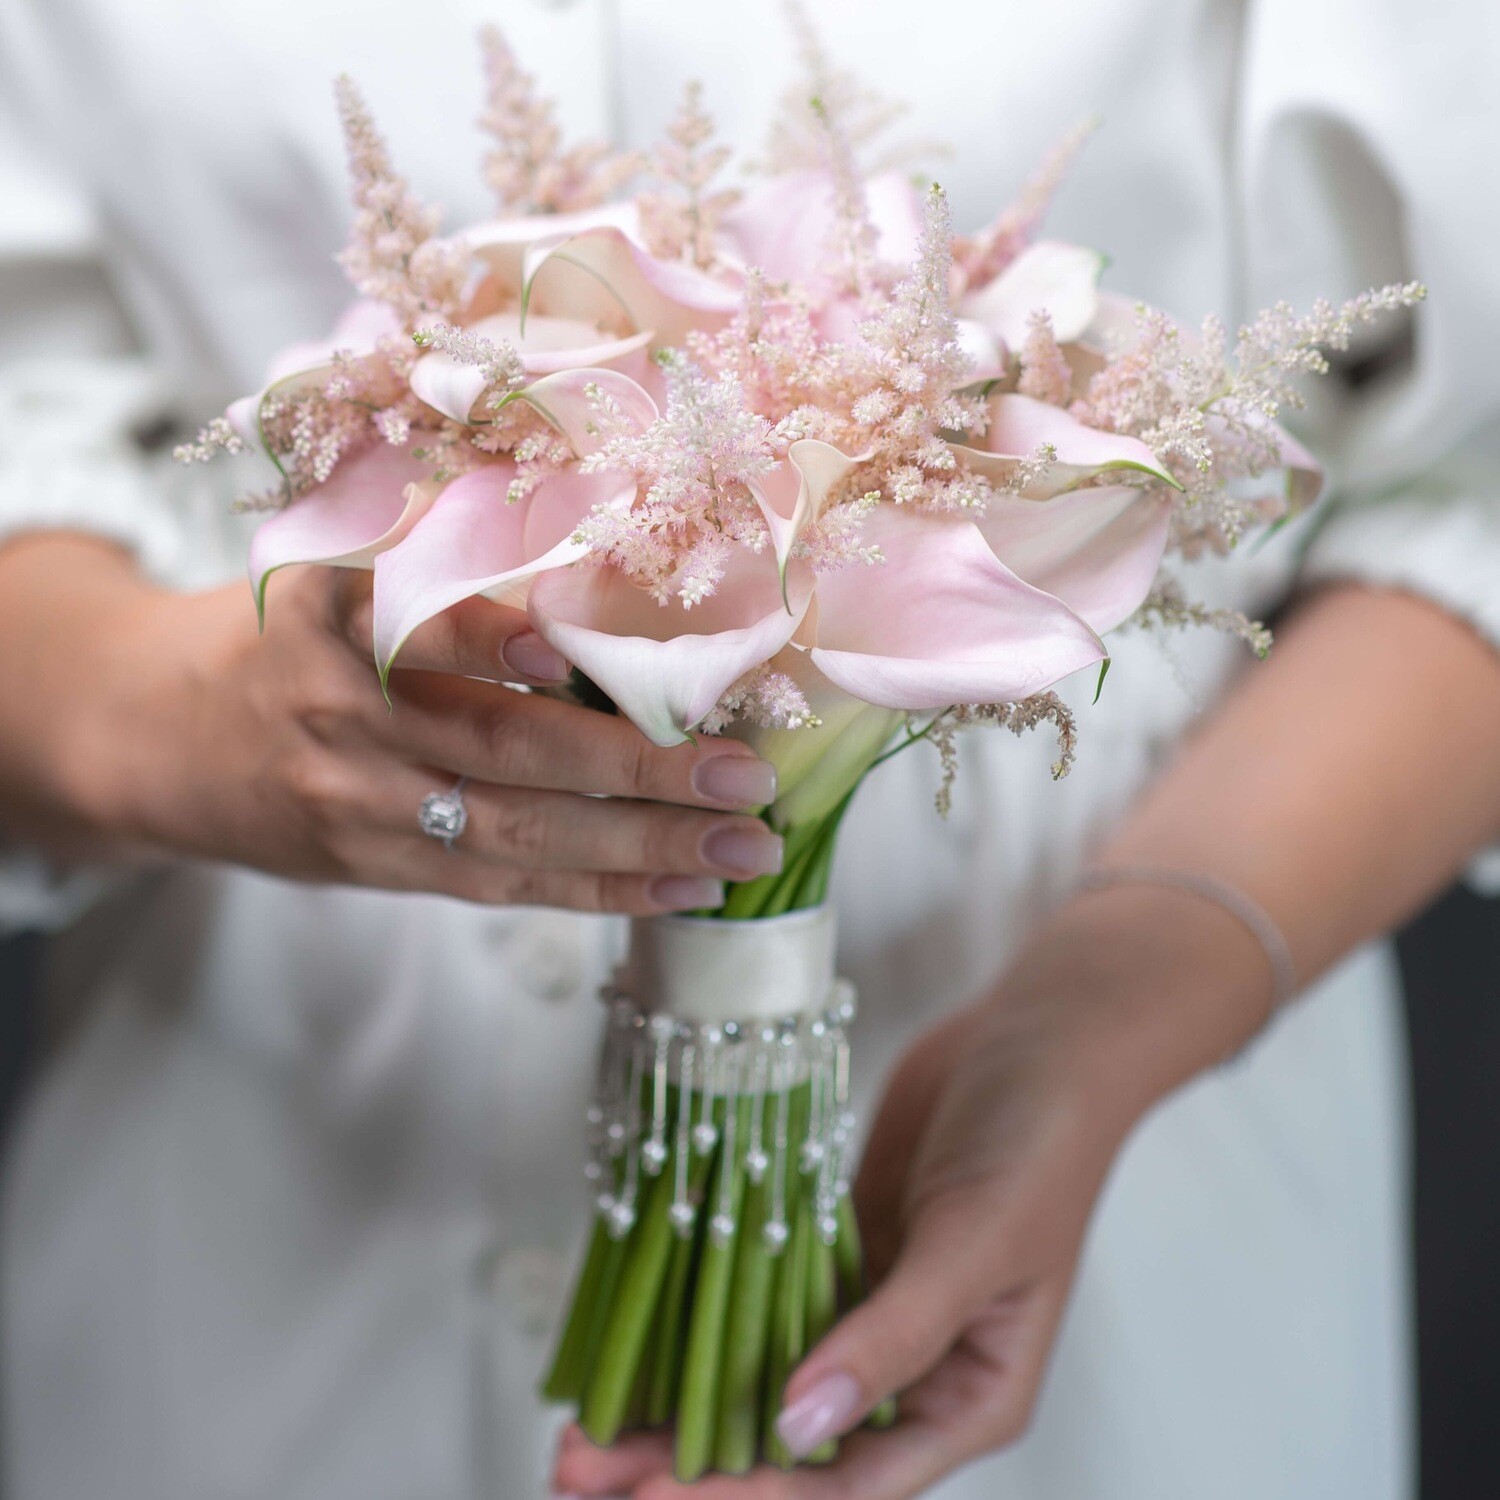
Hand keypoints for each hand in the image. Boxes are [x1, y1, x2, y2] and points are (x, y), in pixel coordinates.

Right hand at [15, 537, 782, 911]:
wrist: (150, 732)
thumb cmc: (276, 633)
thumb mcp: (329, 571)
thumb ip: (440, 576)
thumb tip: (603, 581)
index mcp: (332, 614)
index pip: (419, 624)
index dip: (496, 640)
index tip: (578, 651)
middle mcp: (343, 711)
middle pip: (500, 748)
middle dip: (633, 770)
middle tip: (741, 779)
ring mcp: (357, 802)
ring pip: (512, 832)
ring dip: (638, 849)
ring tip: (739, 853)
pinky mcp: (371, 865)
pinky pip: (496, 883)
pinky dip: (593, 887)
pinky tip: (674, 889)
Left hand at [552, 886, 1270, 1497]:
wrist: (1033, 1035)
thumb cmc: (1040, 1145)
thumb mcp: (975, 1247)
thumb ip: (891, 1338)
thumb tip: (799, 1427)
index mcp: (966, 1398)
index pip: (847, 1478)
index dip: (751, 1494)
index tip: (657, 1495)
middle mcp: (910, 1368)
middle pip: (789, 1444)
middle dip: (690, 1465)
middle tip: (581, 1472)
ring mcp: (865, 1306)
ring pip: (760, 1375)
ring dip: (680, 1401)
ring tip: (583, 1429)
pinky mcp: (832, 1247)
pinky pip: (755, 1299)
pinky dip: (700, 1321)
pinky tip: (637, 1337)